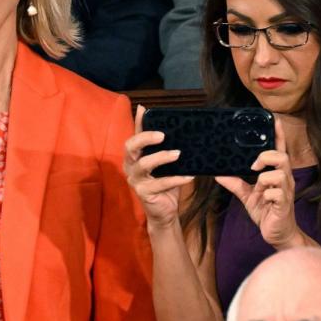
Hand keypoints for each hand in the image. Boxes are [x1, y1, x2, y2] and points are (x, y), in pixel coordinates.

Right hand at [123, 105, 193, 228]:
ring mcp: (135, 180)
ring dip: (162, 157)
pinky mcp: (144, 193)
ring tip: (178, 154)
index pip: (134, 135)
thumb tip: (172, 127)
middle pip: (130, 147)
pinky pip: (160, 184)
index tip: (144, 109)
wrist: (165, 211)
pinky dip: (176, 179)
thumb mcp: (164, 162)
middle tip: (163, 135)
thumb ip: (164, 146)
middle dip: (145, 138)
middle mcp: (130, 166)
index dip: (137, 122)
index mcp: (134, 156)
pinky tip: (189, 176)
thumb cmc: (164, 183)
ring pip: (144, 165)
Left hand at [215, 119, 301, 249]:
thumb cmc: (267, 212)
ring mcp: (286, 191)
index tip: (274, 119)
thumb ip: (235, 183)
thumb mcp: (248, 196)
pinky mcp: (284, 204)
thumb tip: (218, 174)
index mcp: (277, 173)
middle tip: (252, 167)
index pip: (280, 150)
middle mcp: (284, 179)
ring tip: (258, 188)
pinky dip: (266, 194)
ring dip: (264, 178)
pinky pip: (276, 193)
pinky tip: (264, 201)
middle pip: (282, 156)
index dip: (278, 135)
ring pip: (279, 174)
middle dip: (265, 157)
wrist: (278, 234)